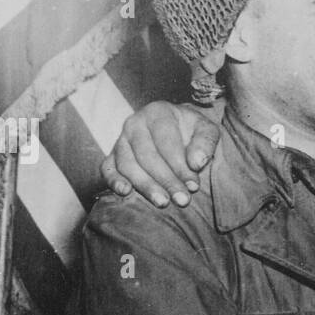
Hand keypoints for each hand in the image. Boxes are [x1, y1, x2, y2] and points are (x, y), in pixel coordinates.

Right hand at [100, 100, 223, 206]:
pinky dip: (114, 181)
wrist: (176, 131)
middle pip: (147, 155)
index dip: (179, 165)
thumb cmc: (192, 132)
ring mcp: (121, 140)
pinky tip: (125, 192)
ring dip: (145, 186)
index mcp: (157, 112)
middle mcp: (134, 124)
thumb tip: (196, 163)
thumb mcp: (206, 130)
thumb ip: (205, 142)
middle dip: (166, 180)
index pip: (166, 141)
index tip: (193, 186)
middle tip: (182, 200)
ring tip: (163, 202)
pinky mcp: (112, 157)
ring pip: (128, 165)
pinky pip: (107, 169)